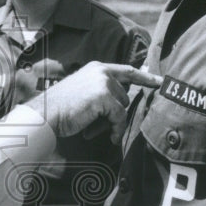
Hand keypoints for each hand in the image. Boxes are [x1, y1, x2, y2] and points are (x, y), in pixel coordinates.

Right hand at [26, 62, 160, 142]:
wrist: (45, 115)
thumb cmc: (61, 108)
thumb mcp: (83, 92)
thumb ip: (102, 90)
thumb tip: (123, 102)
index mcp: (96, 68)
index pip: (127, 71)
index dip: (146, 76)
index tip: (160, 81)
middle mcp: (101, 71)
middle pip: (125, 95)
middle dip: (115, 113)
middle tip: (97, 125)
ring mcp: (103, 82)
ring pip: (123, 107)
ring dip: (112, 122)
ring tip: (94, 129)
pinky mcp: (104, 96)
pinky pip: (120, 117)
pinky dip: (116, 129)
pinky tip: (108, 137)